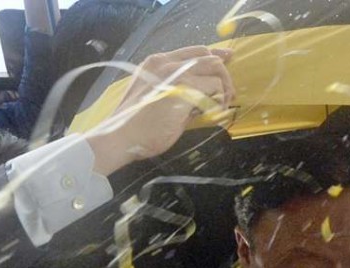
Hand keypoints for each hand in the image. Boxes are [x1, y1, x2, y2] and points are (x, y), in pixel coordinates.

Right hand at [84, 46, 234, 175]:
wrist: (121, 135)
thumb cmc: (136, 124)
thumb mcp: (156, 98)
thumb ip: (177, 91)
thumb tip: (202, 95)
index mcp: (157, 63)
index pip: (193, 51)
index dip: (214, 54)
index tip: (227, 59)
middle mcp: (166, 63)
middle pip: (207, 55)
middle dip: (223, 73)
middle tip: (229, 93)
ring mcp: (176, 74)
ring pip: (214, 68)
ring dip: (224, 87)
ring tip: (221, 106)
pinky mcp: (185, 89)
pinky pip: (214, 87)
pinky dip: (219, 99)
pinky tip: (214, 112)